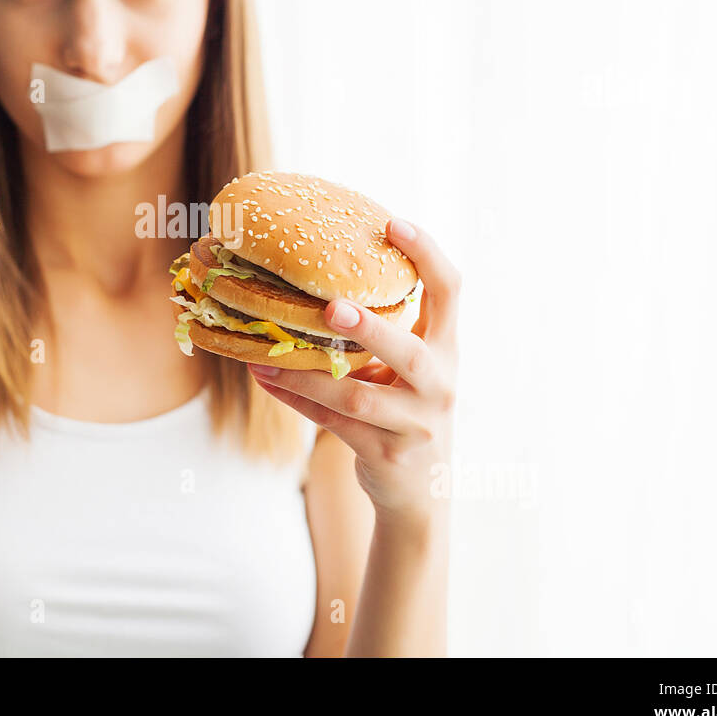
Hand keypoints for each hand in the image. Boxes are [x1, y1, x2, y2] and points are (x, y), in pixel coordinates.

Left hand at [248, 218, 458, 532]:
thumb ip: (382, 331)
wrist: (419, 492)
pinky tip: (267, 379)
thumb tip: (313, 278)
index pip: (450, 291)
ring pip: (357, 399)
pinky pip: (333, 424)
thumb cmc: (403, 410)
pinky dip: (297, 400)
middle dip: (370, 329)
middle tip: (331, 307)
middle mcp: (440, 385)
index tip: (393, 223)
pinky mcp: (387, 455)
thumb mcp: (407, 369)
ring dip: (307, 376)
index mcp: (446, 349)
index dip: (427, 255)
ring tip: (266, 355)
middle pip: (409, 353)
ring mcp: (416, 424)